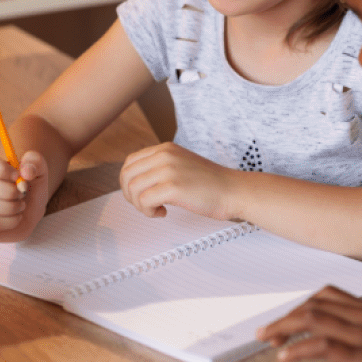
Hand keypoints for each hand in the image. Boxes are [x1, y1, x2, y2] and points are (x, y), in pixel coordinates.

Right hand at [0, 150, 48, 242]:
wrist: (31, 213)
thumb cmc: (30, 188)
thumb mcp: (39, 170)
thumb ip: (35, 161)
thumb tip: (26, 170)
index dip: (2, 168)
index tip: (17, 176)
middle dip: (9, 190)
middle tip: (22, 193)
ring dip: (11, 206)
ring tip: (20, 205)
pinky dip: (11, 221)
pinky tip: (17, 217)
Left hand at [119, 142, 243, 220]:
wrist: (234, 191)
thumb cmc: (211, 184)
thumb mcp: (182, 165)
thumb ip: (161, 167)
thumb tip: (135, 183)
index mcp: (165, 149)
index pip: (130, 162)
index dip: (129, 182)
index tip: (142, 194)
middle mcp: (164, 155)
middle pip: (126, 175)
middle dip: (130, 195)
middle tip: (145, 205)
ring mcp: (168, 170)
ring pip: (133, 189)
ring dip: (140, 205)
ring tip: (156, 209)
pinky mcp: (173, 187)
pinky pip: (144, 202)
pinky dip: (149, 212)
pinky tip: (163, 213)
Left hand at [256, 286, 361, 361]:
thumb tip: (340, 342)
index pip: (325, 295)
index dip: (300, 305)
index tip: (285, 323)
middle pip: (312, 304)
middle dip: (284, 317)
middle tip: (267, 334)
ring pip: (311, 318)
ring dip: (283, 329)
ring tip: (268, 342)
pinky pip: (321, 345)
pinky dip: (297, 350)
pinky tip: (284, 359)